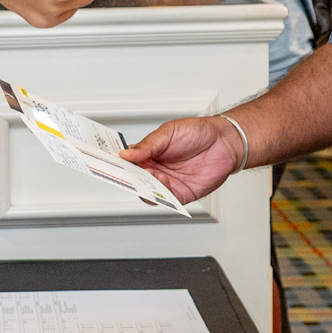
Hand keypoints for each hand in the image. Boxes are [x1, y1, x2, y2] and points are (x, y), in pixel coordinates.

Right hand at [121, 117, 240, 204]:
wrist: (225, 142)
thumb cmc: (198, 133)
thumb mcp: (169, 132)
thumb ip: (148, 145)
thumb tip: (127, 154)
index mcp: (148, 153)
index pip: (127, 161)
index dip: (116, 163)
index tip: (106, 162)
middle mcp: (155, 169)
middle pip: (133, 179)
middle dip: (126, 177)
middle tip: (122, 173)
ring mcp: (167, 183)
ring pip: (146, 192)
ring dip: (143, 186)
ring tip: (146, 176)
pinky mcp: (180, 194)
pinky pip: (166, 200)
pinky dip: (160, 195)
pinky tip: (161, 185)